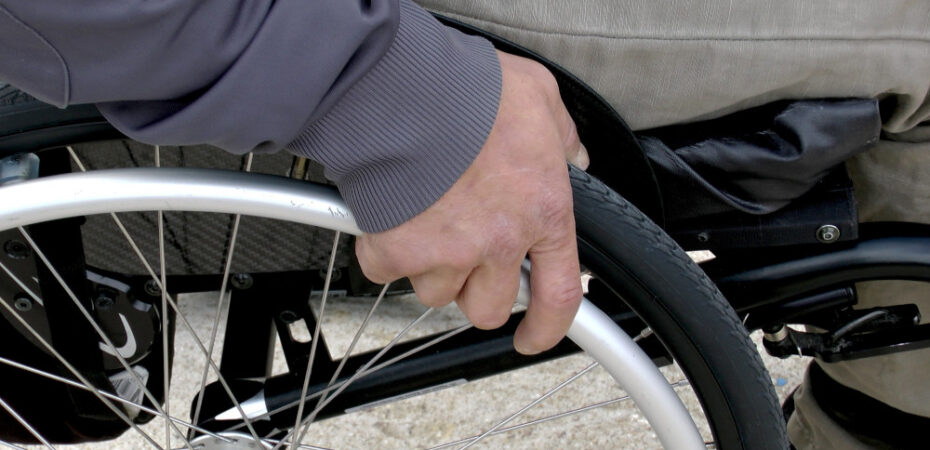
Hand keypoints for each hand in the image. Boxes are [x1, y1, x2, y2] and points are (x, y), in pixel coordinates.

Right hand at [355, 51, 587, 354]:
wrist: (405, 90)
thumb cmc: (471, 91)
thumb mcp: (539, 98)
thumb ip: (561, 135)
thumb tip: (572, 155)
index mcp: (542, 212)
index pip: (559, 294)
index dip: (547, 327)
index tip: (531, 337)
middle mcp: (499, 243)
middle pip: (487, 307)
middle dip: (474, 289)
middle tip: (461, 253)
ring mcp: (448, 253)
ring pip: (436, 292)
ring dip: (429, 266)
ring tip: (423, 218)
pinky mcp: (399, 251)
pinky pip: (388, 272)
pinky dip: (384, 250)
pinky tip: (388, 215)